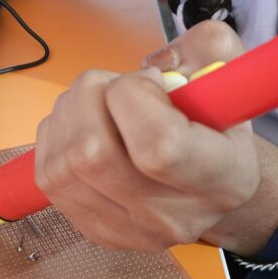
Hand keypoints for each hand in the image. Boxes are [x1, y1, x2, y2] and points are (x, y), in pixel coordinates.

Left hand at [34, 20, 277, 255]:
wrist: (208, 187)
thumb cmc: (216, 127)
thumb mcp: (230, 78)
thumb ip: (209, 50)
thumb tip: (159, 63)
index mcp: (220, 178)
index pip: (158, 145)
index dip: (136, 95)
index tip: (150, 81)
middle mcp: (172, 214)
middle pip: (92, 152)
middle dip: (92, 95)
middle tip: (118, 87)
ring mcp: (127, 228)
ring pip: (63, 160)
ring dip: (71, 111)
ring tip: (103, 104)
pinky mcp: (92, 228)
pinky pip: (47, 171)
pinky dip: (57, 133)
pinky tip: (85, 125)